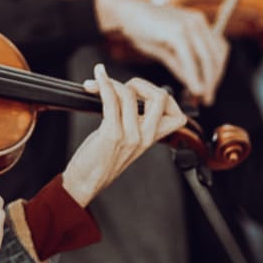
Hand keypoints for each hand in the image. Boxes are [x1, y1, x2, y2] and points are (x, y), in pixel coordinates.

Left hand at [61, 64, 187, 206]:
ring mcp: (130, 136)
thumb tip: (130, 94)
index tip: (141, 93)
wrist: (85, 183)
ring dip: (110, 83)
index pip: (178, 115)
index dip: (163, 97)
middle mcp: (144, 137)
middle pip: (161, 97)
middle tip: (119, 88)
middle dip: (139, 84)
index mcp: (151, 139)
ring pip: (130, 94)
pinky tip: (96, 79)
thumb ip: (135, 123)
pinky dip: (102, 85)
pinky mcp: (112, 134)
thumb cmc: (100, 161)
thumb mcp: (126, 142)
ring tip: (97, 84)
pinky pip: (111, 101)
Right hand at [94, 0, 229, 103]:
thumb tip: (194, 84)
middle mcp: (198, 22)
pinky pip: (190, 58)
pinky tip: (193, 88)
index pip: (219, 49)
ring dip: (207, 80)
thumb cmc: (142, 29)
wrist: (124, 13)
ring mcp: (189, 25)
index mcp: (198, 23)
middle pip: (216, 55)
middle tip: (207, 98)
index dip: (218, 72)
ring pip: (207, 58)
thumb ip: (181, 64)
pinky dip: (194, 76)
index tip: (210, 89)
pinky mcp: (177, 31)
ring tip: (202, 96)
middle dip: (214, 80)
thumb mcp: (166, 49)